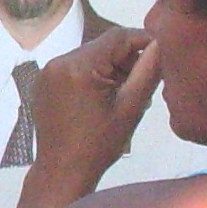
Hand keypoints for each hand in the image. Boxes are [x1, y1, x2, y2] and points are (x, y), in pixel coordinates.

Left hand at [27, 27, 158, 196]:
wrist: (62, 171)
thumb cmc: (99, 145)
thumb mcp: (131, 107)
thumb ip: (148, 71)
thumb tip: (160, 44)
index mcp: (78, 66)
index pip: (118, 36)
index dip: (144, 41)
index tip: (162, 55)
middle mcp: (58, 62)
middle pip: (104, 45)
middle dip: (127, 60)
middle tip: (144, 85)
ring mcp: (47, 72)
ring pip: (91, 56)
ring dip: (112, 69)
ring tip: (124, 96)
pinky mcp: (44, 83)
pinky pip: (75, 68)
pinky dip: (93, 76)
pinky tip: (104, 100)